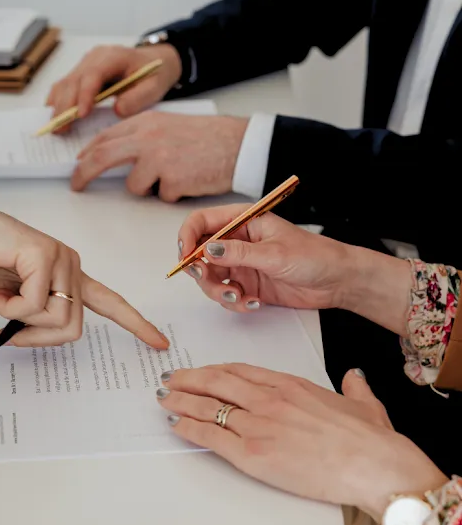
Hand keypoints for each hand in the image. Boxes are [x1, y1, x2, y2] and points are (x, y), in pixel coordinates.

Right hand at [0, 199, 168, 349]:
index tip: (160, 343)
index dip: (135, 324)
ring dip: (21, 321)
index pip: (110, 303)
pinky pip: (34, 304)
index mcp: (68, 277)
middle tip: (6, 334)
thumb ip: (31, 320)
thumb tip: (28, 338)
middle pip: (72, 328)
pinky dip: (8, 307)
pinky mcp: (46, 255)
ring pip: (58, 319)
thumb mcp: (9, 305)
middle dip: (35, 338)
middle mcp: (72, 266)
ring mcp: (62, 259)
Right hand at [46, 44, 181, 131]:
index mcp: (113, 56)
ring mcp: (85, 64)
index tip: (81, 115)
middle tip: (61, 129)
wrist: (153, 62)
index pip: (93, 74)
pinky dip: (58, 101)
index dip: (84, 94)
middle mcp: (94, 58)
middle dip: (65, 106)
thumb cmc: (154, 74)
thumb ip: (138, 98)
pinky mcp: (80, 74)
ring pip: (64, 84)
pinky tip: (55, 116)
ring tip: (56, 128)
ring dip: (58, 106)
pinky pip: (64, 87)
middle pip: (73, 80)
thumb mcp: (154, 87)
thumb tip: (117, 110)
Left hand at [71, 112, 247, 201]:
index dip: (87, 153)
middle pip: (102, 157)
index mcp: (145, 122)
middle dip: (83, 173)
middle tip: (76, 185)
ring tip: (174, 175)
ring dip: (149, 188)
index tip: (78, 164)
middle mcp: (148, 138)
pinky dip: (173, 194)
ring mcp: (159, 159)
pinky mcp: (173, 180)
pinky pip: (161, 196)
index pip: (105, 137)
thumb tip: (112, 154)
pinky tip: (189, 179)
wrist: (238, 145)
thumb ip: (140, 136)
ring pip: (134, 186)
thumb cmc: (206, 137)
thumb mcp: (168, 126)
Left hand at [158, 364, 446, 520]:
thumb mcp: (363, 402)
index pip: (239, 370)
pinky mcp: (253, 454)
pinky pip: (210, 437)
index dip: (214, 370)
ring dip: (181, 401)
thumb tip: (353, 377)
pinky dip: (189, 428)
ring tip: (164, 398)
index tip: (201, 370)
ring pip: (208, 406)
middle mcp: (268, 399)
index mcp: (288, 384)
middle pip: (216, 382)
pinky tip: (176, 425)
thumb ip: (353, 387)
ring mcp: (258, 425)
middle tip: (171, 378)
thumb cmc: (369, 439)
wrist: (374, 464)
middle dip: (189, 379)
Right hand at [177, 204, 410, 335]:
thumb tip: (207, 250)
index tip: (186, 256)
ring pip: (209, 277)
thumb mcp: (274, 253)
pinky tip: (253, 303)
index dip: (187, 237)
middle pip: (199, 252)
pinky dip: (234, 302)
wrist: (337, 281)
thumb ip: (238, 254)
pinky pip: (225, 294)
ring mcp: (240, 264)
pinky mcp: (246, 284)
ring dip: (217, 291)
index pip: (201, 222)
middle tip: (209, 280)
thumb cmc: (314, 256)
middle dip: (199, 270)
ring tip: (238, 297)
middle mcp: (236, 241)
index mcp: (242, 221)